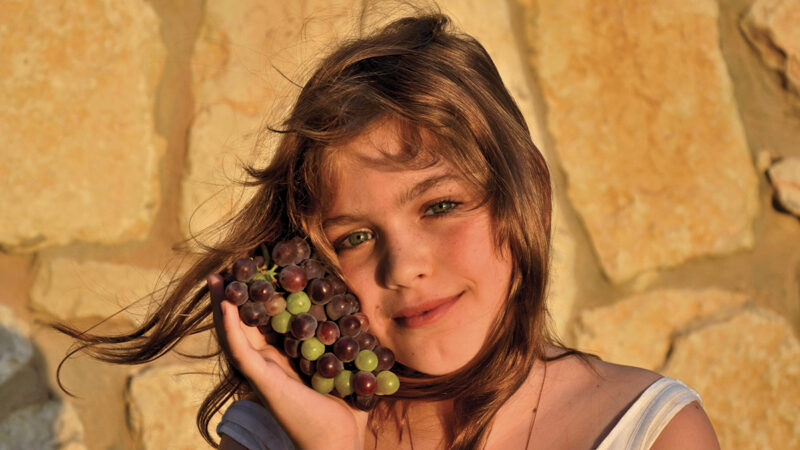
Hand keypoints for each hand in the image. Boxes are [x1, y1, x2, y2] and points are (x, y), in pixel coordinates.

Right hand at [208, 274, 368, 448]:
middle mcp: (268, 363)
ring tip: (217, 278)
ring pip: (235, 333)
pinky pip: (241, 351)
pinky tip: (225, 305)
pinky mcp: (263, 381)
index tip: (257, 269)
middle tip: (227, 267)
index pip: (265, 322)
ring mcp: (262, 372)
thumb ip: (347, 342)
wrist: (338, 442)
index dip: (258, 297)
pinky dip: (231, 327)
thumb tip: (364, 315)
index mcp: (284, 359)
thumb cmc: (345, 409)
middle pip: (244, 323)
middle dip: (234, 295)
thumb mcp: (345, 365)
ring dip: (224, 305)